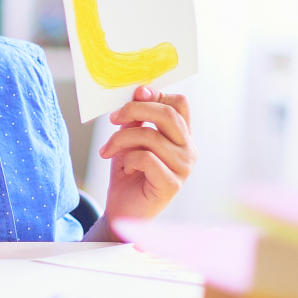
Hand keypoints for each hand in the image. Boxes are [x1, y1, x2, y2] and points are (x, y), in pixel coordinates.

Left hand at [98, 86, 194, 221]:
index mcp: (181, 135)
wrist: (122, 208)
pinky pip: (146, 158)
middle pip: (168, 114)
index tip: (134, 94)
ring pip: (151, 136)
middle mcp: (188, 149)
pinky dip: (129, 159)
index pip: (180, 104)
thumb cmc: (128, 172)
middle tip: (113, 118)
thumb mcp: (129, 138)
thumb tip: (140, 90)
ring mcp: (183, 167)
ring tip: (109, 150)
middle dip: (135, 110)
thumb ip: (136, 118)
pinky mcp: (172, 184)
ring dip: (121, 139)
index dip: (156, 94)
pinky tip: (126, 167)